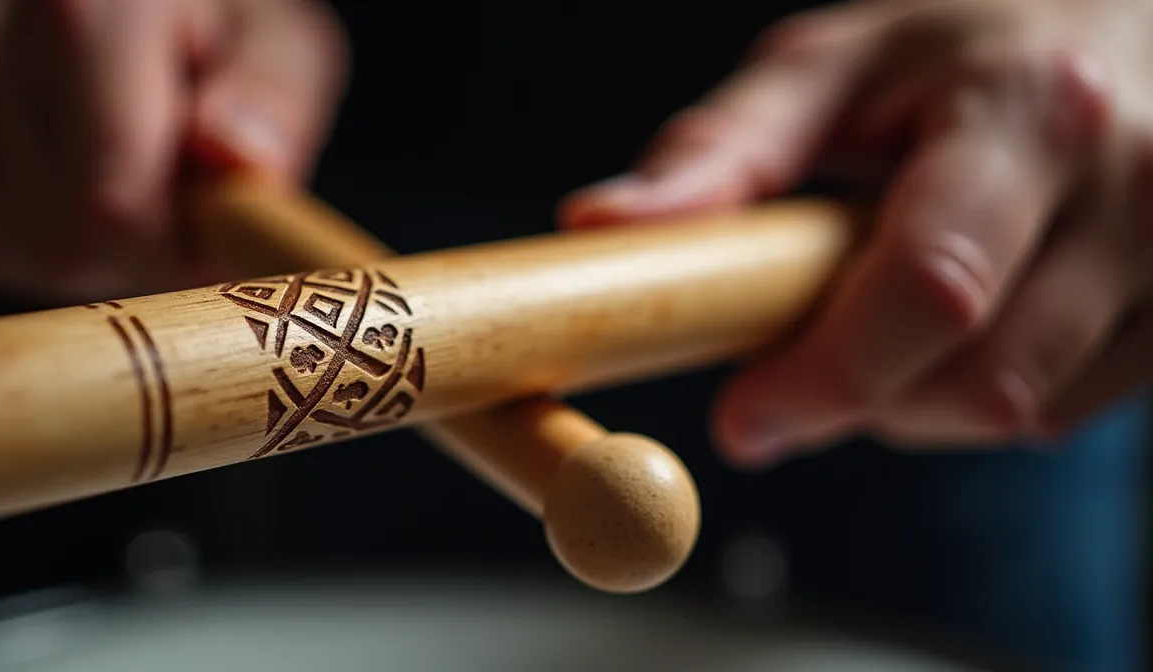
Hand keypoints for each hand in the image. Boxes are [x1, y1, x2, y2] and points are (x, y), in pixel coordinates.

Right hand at [0, 0, 346, 301]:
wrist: (135, 4)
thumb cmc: (221, 27)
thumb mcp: (279, 45)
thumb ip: (272, 98)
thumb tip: (241, 158)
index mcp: (83, 5)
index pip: (113, 202)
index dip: (180, 248)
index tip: (221, 229)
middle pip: (64, 238)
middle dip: (145, 248)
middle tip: (186, 196)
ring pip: (25, 250)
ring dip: (99, 247)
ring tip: (136, 173)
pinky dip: (50, 238)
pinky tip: (82, 178)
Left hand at [559, 0, 1152, 467]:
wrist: (1121, 24)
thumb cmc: (956, 44)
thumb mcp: (829, 67)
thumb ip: (722, 151)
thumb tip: (602, 228)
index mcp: (1026, 112)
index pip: (930, 289)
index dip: (826, 376)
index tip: (744, 418)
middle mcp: (1132, 184)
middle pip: (982, 380)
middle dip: (865, 399)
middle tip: (801, 362)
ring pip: (1023, 413)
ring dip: (921, 401)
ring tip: (890, 310)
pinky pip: (1069, 412)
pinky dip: (985, 395)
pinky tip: (967, 321)